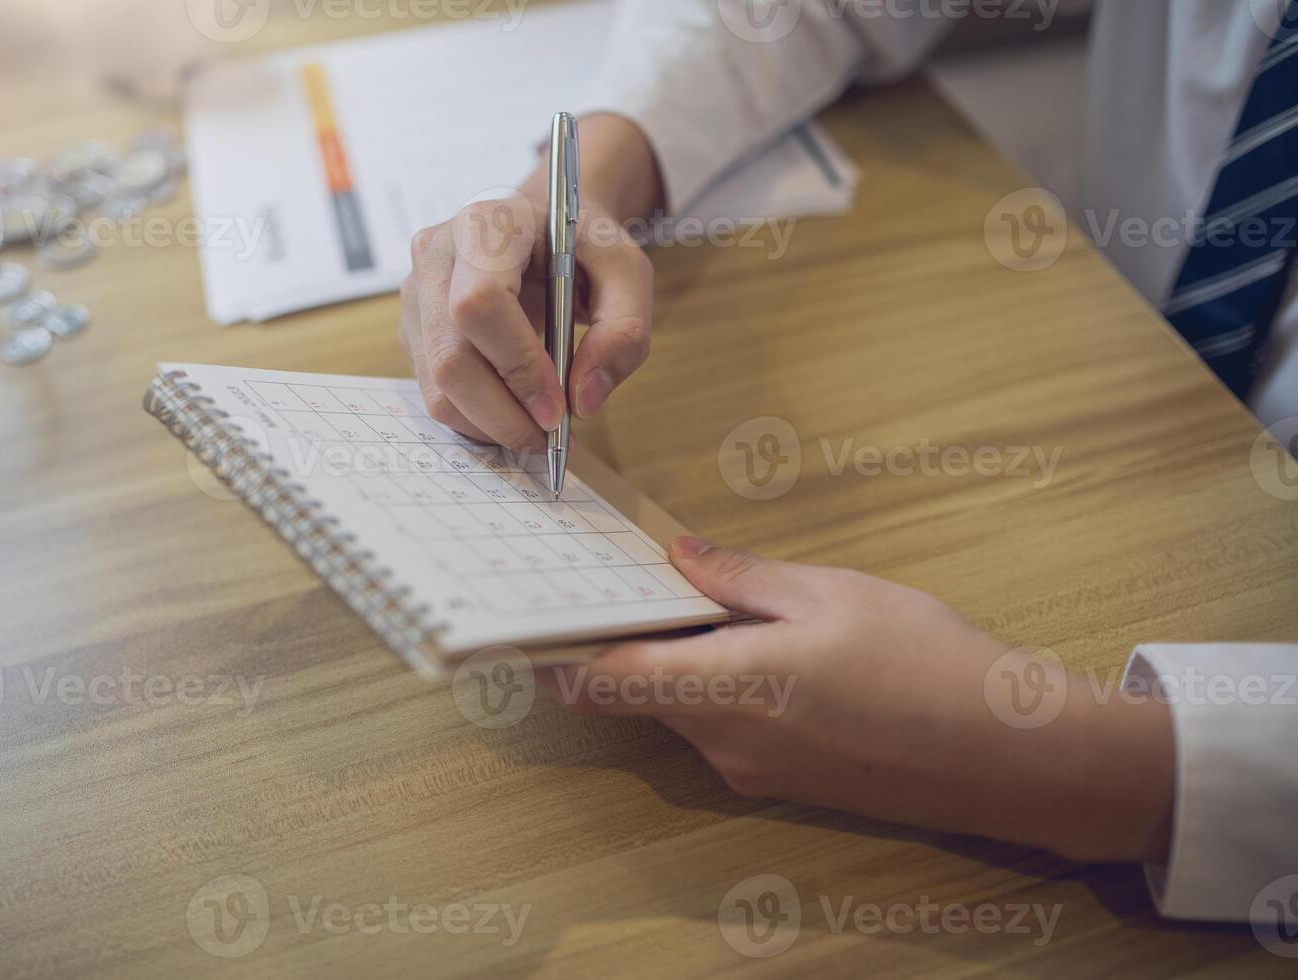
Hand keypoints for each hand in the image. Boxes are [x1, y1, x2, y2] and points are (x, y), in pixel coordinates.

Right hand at [399, 114, 662, 451]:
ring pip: (437, 387)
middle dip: (503, 414)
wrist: (543, 229)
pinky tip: (512, 410)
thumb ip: (624, 331)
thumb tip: (583, 400)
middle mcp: (436, 255)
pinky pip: (434, 393)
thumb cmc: (582, 247)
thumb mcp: (627, 272)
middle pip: (450, 358)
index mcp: (486, 224)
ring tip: (535, 427)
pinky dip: (476, 419)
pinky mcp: (414, 330)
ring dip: (489, 425)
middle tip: (549, 437)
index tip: (557, 409)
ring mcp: (416, 295)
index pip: (480, 304)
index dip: (517, 366)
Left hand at [545, 537, 1175, 864]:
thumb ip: (741, 577)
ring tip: (713, 600)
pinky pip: (723, 729)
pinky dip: (720, 687)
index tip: (537, 616)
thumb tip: (681, 556)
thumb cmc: (929, 662)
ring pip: (682, 709)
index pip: (605, 682)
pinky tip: (765, 647)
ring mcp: (754, 772)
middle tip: (637, 576)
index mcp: (729, 687)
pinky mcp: (784, 782)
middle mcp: (726, 742)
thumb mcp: (832, 593)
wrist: (1013, 755)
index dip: (559, 653)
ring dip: (680, 662)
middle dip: (629, 640)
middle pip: (638, 692)